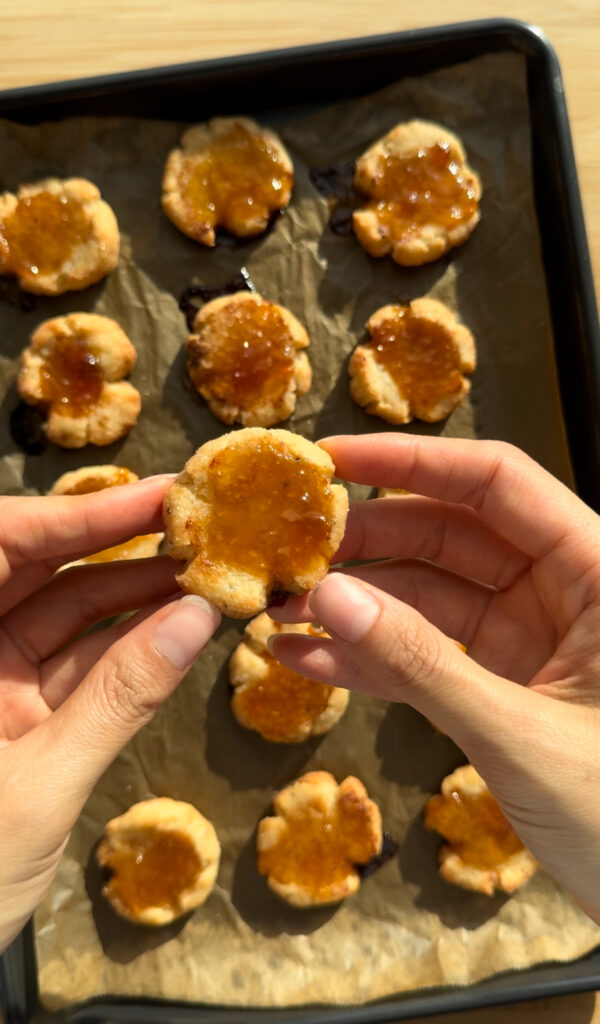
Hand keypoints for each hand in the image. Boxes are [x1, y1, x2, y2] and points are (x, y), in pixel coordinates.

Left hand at [0, 477, 219, 951]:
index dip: (81, 515)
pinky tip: (181, 627)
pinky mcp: (15, 718)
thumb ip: (121, 698)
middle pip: (36, 569)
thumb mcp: (41, 786)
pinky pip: (77, 666)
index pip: (2, 547)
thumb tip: (194, 620)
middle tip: (196, 523)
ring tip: (205, 574)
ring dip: (135, 595)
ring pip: (64, 614)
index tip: (159, 496)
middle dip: (118, 544)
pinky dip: (129, 650)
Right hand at [269, 434, 599, 922]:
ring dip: (354, 605)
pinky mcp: (504, 687)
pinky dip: (369, 660)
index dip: (412, 461)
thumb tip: (328, 597)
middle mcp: (562, 592)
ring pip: (428, 596)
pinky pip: (427, 657)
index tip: (332, 459)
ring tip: (278, 609)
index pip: (498, 482)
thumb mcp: (521, 735)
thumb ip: (423, 665)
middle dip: (365, 541)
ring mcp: (530, 640)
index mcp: (597, 572)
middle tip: (288, 550)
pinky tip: (303, 659)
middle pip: (450, 533)